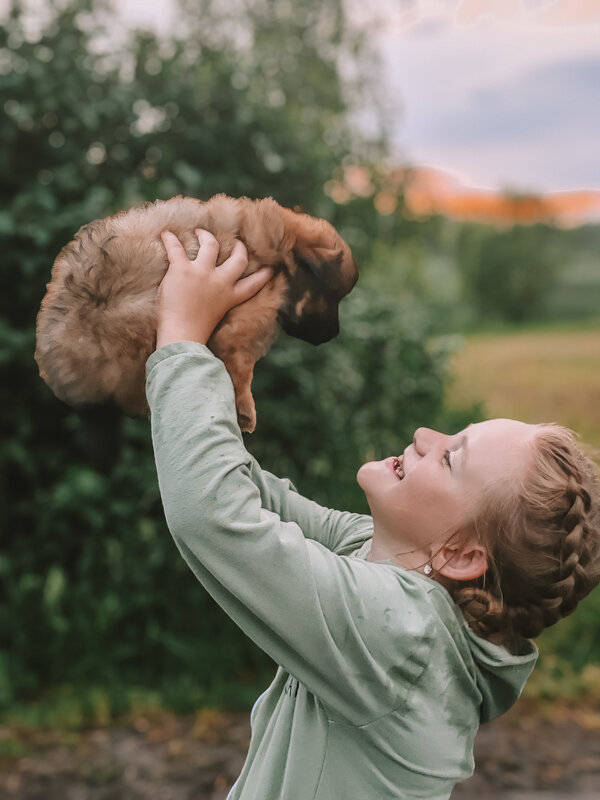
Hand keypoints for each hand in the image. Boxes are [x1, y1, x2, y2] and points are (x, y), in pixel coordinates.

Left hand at [156, 228, 272, 348]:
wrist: (182, 336)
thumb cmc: (195, 332)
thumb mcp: (218, 315)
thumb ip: (221, 302)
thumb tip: (213, 295)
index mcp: (230, 296)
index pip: (254, 284)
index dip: (264, 275)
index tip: (271, 268)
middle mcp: (220, 282)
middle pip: (238, 259)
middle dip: (239, 248)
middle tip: (237, 243)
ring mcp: (202, 273)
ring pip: (211, 244)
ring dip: (206, 236)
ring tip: (200, 232)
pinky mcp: (182, 269)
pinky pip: (176, 248)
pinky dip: (169, 239)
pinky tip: (166, 234)